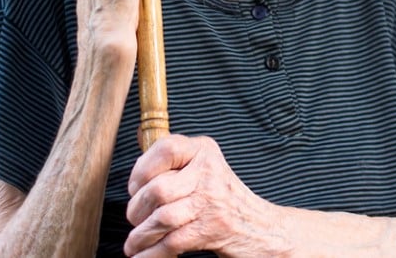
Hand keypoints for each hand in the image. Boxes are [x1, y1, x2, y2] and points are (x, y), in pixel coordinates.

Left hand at [125, 134, 275, 256]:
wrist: (261, 228)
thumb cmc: (224, 200)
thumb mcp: (204, 170)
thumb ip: (175, 164)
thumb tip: (136, 162)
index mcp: (204, 151)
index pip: (166, 149)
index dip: (141, 170)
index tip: (134, 188)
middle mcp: (210, 172)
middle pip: (158, 189)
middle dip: (137, 210)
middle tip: (135, 218)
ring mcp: (212, 201)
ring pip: (162, 218)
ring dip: (140, 235)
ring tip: (134, 242)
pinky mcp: (212, 230)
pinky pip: (171, 243)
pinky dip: (151, 253)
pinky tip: (142, 255)